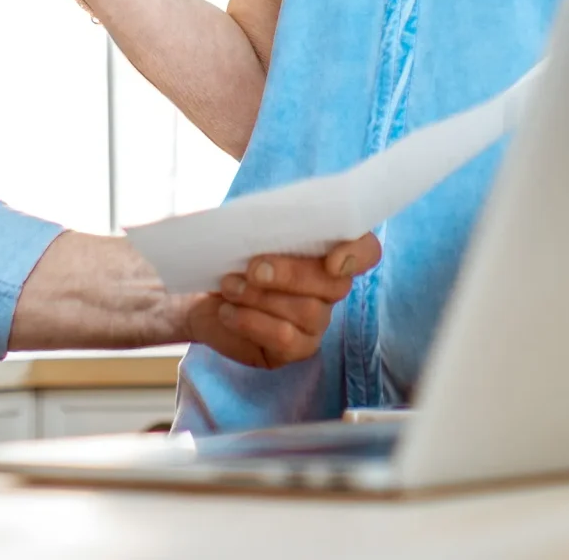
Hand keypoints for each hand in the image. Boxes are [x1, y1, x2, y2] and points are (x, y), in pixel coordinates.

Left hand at [182, 235, 380, 369]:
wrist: (201, 296)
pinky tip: (228, 312)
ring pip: (307, 312)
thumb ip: (269, 224)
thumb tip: (269, 219)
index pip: (367, 251)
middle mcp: (330, 288)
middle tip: (253, 269)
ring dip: (261, 297)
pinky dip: (252, 322)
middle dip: (292, 275)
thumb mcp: (247, 233)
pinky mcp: (297, 348)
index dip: (357, 254)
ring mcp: (316, 321)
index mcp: (327, 251)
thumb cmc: (231, 258)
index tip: (332, 260)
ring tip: (229, 287)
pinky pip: (285, 338)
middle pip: (335, 285)